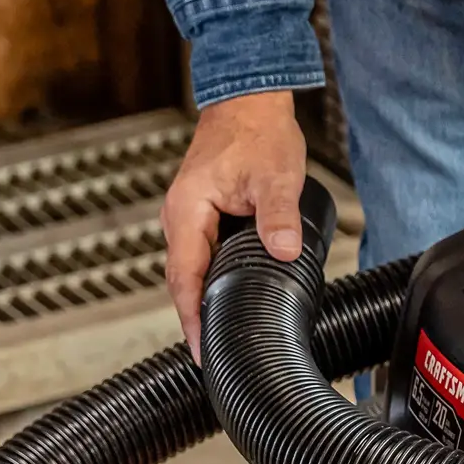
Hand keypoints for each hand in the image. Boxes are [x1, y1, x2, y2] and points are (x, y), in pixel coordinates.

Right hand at [160, 91, 307, 360]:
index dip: (192, 320)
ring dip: (203, 306)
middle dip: (196, 323)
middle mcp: (179, 218)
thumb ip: (279, 215)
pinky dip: (210, 286)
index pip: (185, 279)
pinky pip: (201, 261)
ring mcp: (188, 219)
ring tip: (221, 344)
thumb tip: (284, 250)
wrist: (249, 100)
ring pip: (191, 274)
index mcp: (188, 212)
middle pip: (183, 284)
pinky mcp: (201, 219)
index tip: (202, 354)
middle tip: (215, 363)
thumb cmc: (258, 132)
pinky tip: (227, 305)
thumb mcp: (276, 175)